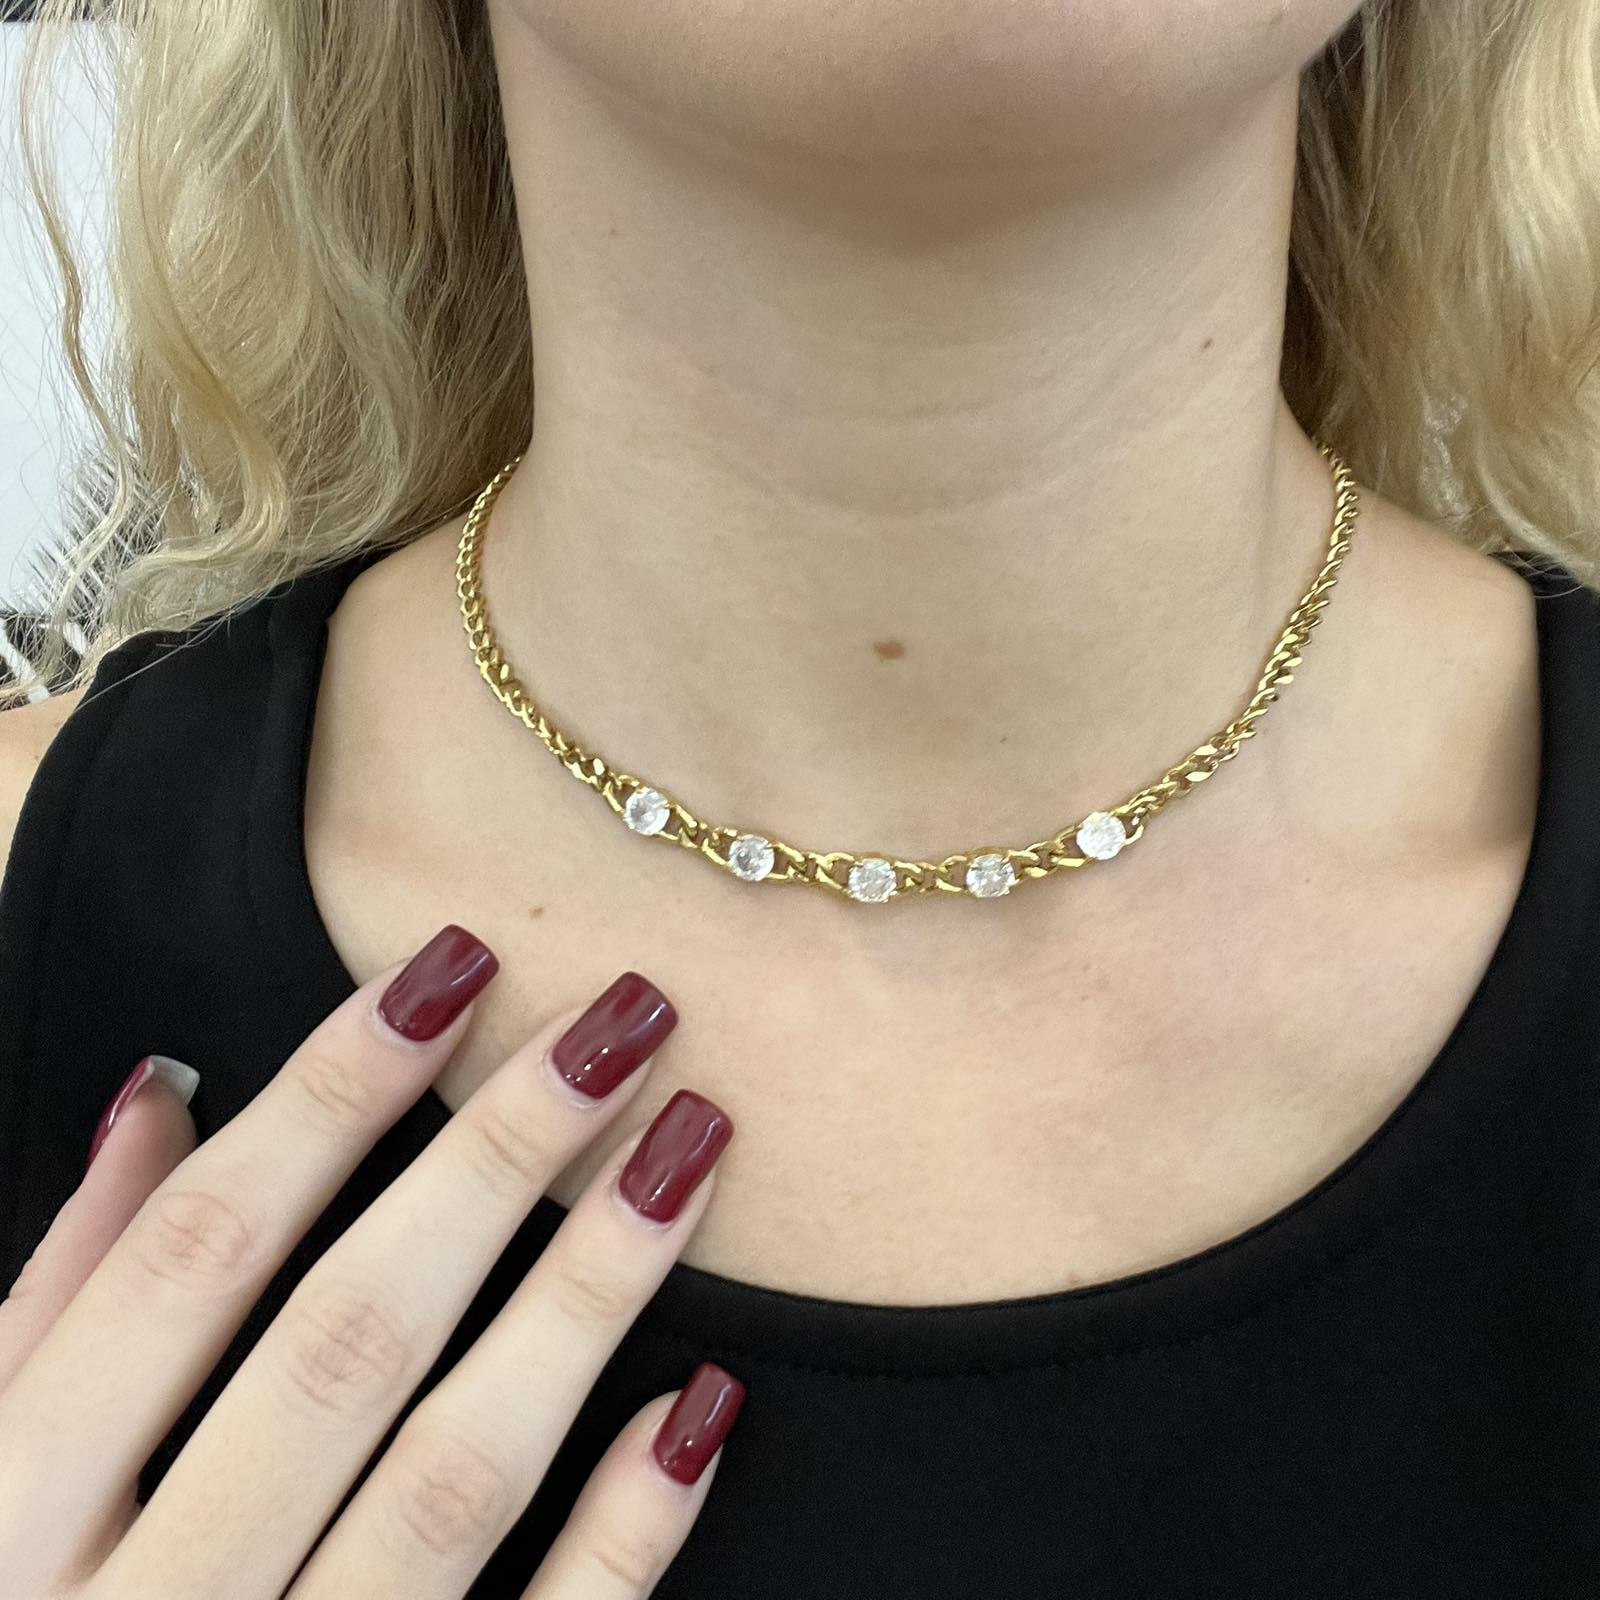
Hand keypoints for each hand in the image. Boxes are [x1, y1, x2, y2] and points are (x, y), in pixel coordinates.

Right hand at [0, 925, 741, 1598]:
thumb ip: (54, 1296)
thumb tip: (158, 1095)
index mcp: (1, 1518)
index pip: (191, 1255)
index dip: (326, 1094)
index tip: (455, 966)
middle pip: (343, 1339)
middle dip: (494, 1160)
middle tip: (627, 1020)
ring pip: (454, 1479)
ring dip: (586, 1299)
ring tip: (694, 1148)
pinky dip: (621, 1539)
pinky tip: (707, 1404)